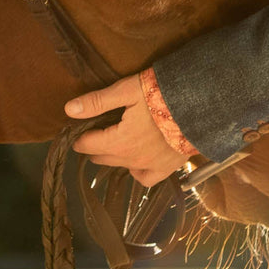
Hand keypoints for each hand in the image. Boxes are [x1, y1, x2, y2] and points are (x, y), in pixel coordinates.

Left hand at [65, 74, 186, 187]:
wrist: (200, 105)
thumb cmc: (161, 93)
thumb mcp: (127, 90)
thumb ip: (97, 102)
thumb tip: (68, 109)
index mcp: (119, 141)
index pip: (88, 144)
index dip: (79, 137)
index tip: (77, 131)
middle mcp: (132, 158)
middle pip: (103, 157)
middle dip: (94, 146)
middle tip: (94, 134)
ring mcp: (150, 165)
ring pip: (122, 167)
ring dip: (113, 157)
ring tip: (113, 145)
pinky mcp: (167, 168)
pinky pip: (145, 178)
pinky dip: (137, 172)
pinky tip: (136, 161)